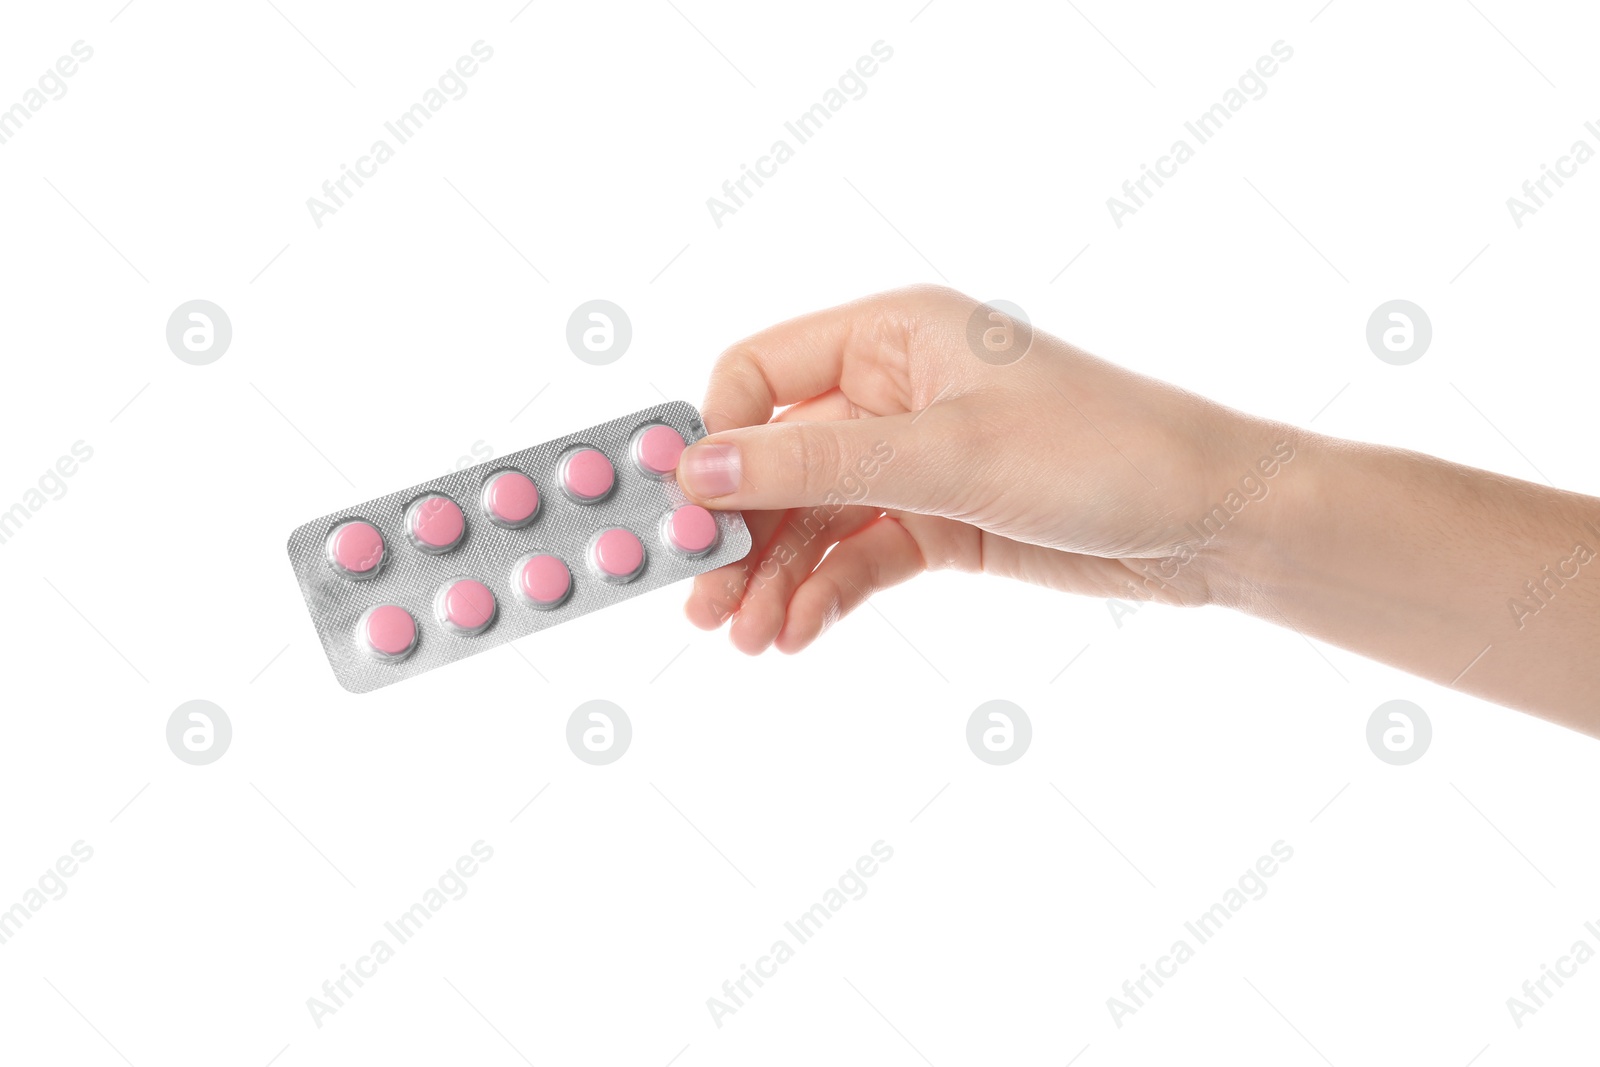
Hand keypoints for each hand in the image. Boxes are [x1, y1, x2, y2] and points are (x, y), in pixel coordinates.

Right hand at [676, 285, 1296, 653]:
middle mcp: (894, 392)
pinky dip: (824, 594)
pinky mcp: (938, 522)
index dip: (715, 441)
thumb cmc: (1104, 451)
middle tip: (702, 603)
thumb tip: (697, 471)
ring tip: (749, 639)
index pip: (760, 373)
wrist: (1211, 521)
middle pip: (776, 459)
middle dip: (739, 533)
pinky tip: (798, 633)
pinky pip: (857, 556)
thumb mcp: (948, 454)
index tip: (686, 515)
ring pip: (812, 519)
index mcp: (893, 334)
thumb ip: (815, 463)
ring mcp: (915, 461)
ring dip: (776, 577)